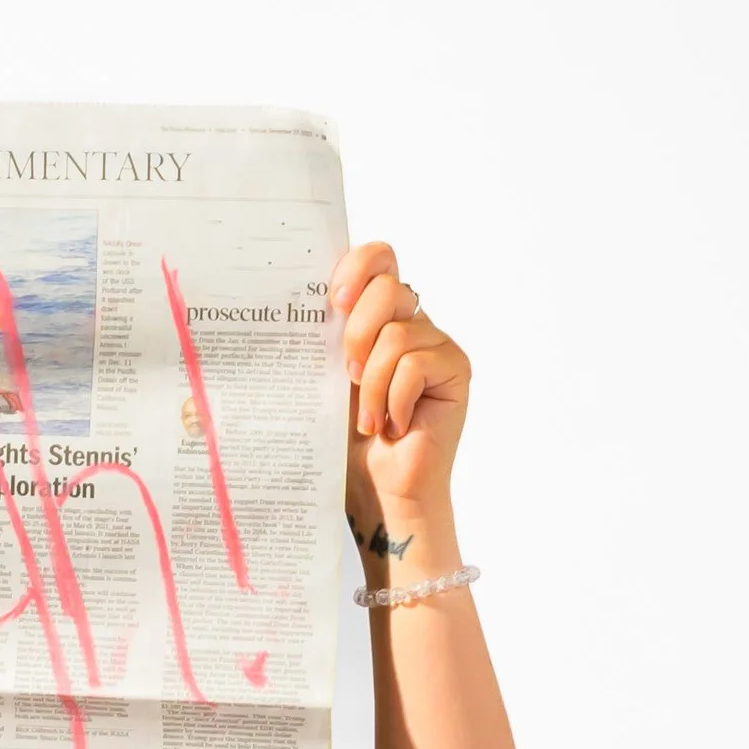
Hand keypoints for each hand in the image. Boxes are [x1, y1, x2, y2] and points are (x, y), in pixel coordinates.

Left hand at [331, 240, 469, 536]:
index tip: (333, 303)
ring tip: (370, 421)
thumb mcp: (326, 380)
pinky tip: (394, 426)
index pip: (379, 258)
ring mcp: (436, 344)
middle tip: (347, 376)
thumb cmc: (348, 440)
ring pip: (397, 335)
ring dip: (372, 386)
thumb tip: (294, 302)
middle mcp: (411, 321)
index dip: (358, 267)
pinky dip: (394, 400)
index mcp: (378, 315)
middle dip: (357, 333)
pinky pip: (416, 364)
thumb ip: (325, 338)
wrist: (377, 490)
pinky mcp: (455, 369)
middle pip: (388, 287)